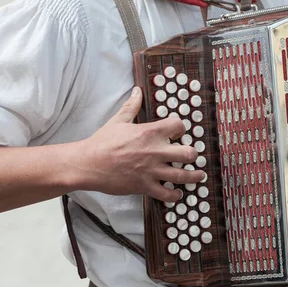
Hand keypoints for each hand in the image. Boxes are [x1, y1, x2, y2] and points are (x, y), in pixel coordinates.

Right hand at [80, 87, 204, 201]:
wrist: (89, 163)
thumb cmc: (102, 142)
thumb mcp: (118, 120)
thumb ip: (132, 106)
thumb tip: (137, 91)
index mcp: (150, 133)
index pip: (178, 126)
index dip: (182, 129)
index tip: (180, 133)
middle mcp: (155, 151)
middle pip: (188, 153)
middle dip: (193, 155)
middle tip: (192, 156)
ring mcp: (151, 171)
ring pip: (182, 176)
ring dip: (193, 176)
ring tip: (198, 176)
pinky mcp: (145, 186)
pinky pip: (166, 194)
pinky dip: (175, 195)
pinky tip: (177, 193)